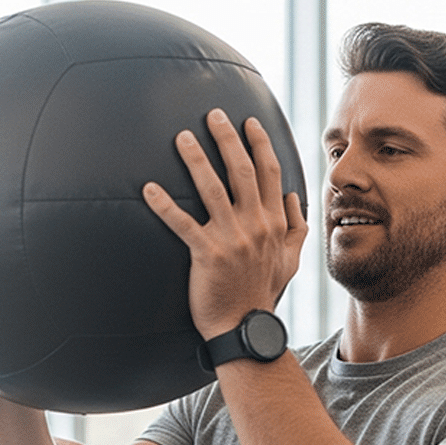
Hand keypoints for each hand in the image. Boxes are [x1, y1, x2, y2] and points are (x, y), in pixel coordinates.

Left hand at [141, 109, 307, 338]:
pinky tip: (148, 188)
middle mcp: (256, 225)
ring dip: (196, 160)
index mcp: (275, 223)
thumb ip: (297, 227)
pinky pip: (183, 223)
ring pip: (213, 189)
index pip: (269, 173)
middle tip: (213, 115)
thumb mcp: (292, 261)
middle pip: (242, 171)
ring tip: (182, 138)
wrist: (245, 328)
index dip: (259, 144)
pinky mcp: (207, 255)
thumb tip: (295, 196)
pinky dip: (165, 205)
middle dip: (228, 139)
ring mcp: (232, 239)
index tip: (249, 122)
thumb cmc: (263, 293)